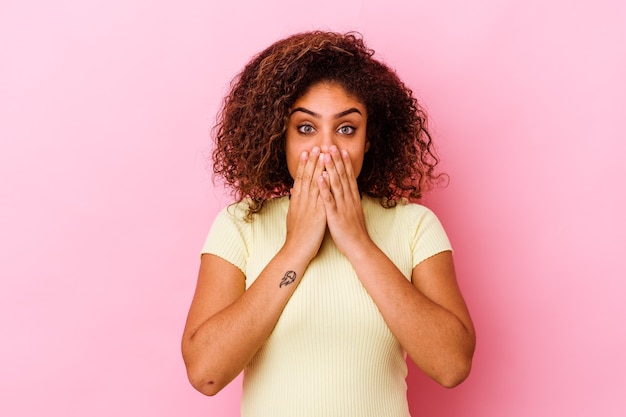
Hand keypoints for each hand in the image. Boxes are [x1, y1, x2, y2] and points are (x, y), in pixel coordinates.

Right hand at [285, 147, 326, 261]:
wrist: (296, 250)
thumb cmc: (296, 236)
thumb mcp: (294, 216)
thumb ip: (296, 203)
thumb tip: (296, 192)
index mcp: (297, 200)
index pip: (300, 178)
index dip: (304, 164)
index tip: (307, 152)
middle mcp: (302, 201)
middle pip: (307, 177)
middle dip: (312, 161)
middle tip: (316, 146)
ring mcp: (310, 206)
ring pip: (314, 183)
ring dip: (319, 168)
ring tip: (322, 154)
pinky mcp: (318, 214)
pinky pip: (322, 197)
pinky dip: (324, 185)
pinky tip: (327, 175)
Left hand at [317, 146, 369, 255]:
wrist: (359, 247)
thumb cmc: (354, 232)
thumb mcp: (353, 212)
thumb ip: (349, 201)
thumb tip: (347, 192)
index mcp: (352, 198)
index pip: (349, 177)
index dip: (344, 163)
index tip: (341, 150)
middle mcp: (349, 199)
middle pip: (343, 176)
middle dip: (337, 160)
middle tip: (332, 145)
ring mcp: (342, 206)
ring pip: (336, 184)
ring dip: (331, 169)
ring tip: (325, 155)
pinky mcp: (335, 215)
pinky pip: (329, 200)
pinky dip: (325, 188)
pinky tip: (320, 177)